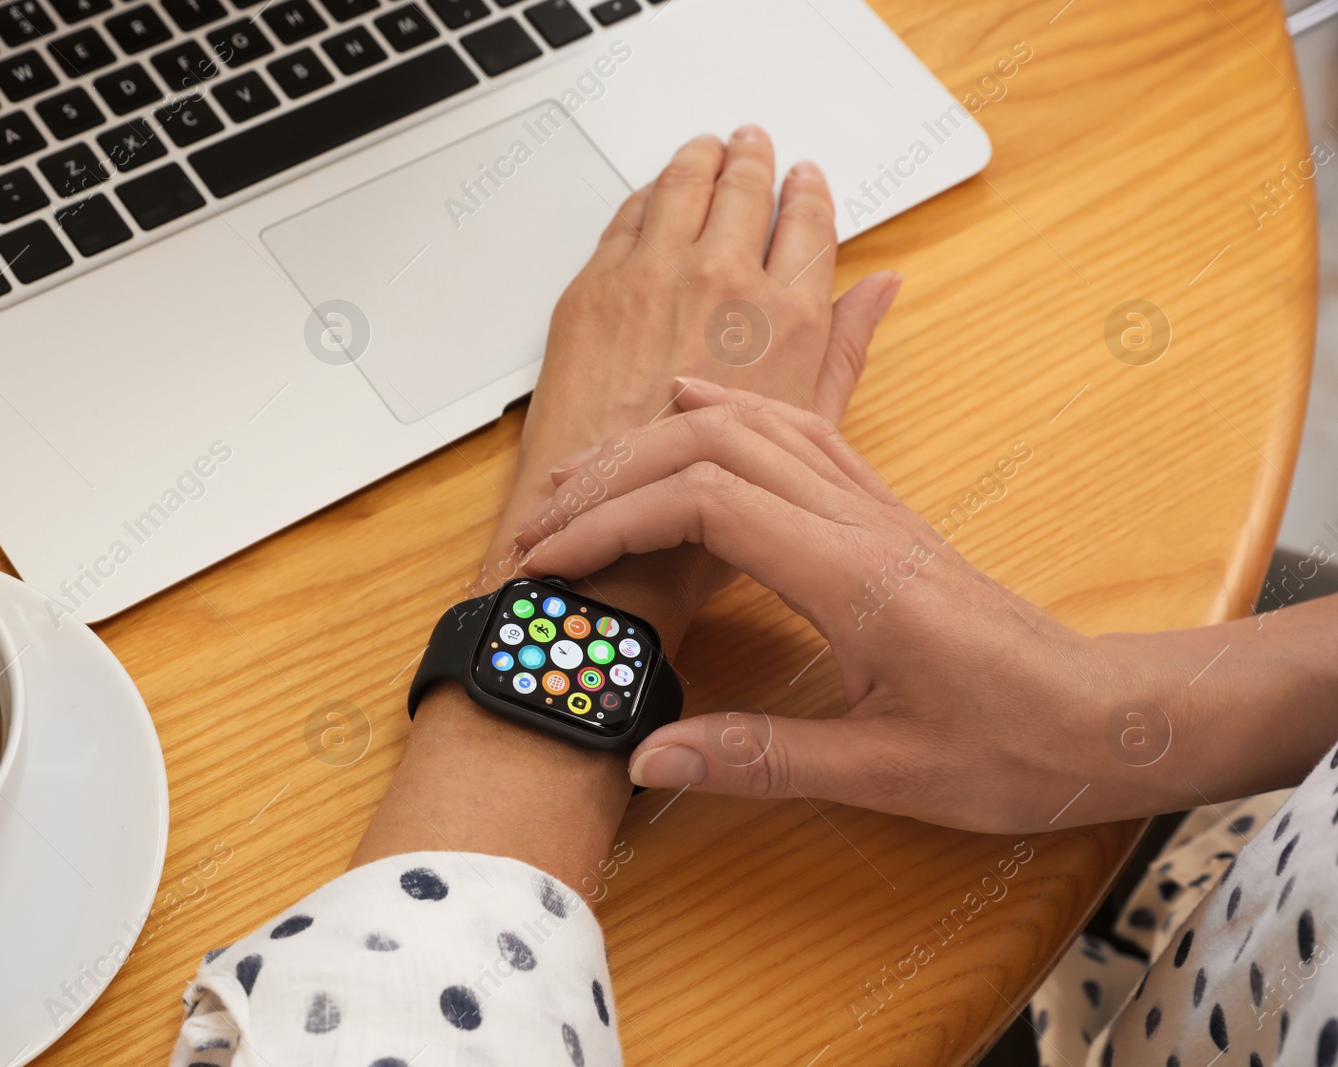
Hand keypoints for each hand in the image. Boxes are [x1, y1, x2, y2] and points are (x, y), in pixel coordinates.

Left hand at [474, 126, 901, 645]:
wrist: (619, 554)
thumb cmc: (717, 514)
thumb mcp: (815, 436)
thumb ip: (845, 348)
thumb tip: (883, 287)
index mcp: (793, 322)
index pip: (809, 220)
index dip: (807, 190)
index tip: (802, 173)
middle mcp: (730, 288)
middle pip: (744, 188)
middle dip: (748, 158)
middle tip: (745, 141)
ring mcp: (658, 282)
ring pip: (681, 187)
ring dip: (693, 161)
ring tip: (700, 151)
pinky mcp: (596, 292)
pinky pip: (623, 218)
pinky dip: (641, 199)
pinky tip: (647, 200)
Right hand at [513, 381, 1204, 833]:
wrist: (1107, 717)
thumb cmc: (1018, 745)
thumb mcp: (889, 774)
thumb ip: (763, 760)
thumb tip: (652, 756)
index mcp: (854, 575)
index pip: (707, 502)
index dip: (616, 522)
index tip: (555, 562)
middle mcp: (859, 521)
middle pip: (714, 446)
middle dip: (615, 474)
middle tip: (545, 521)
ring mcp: (872, 508)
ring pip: (753, 427)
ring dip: (660, 438)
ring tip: (588, 469)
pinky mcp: (880, 515)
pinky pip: (799, 433)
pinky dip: (730, 412)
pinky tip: (696, 407)